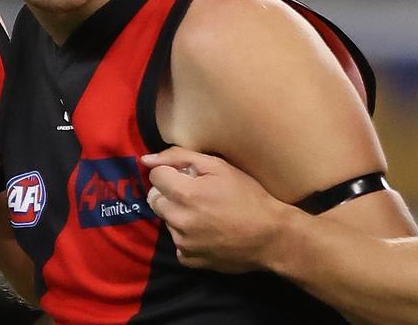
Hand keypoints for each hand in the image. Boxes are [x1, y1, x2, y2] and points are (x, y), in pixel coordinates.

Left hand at [143, 147, 293, 273]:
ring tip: (206, 214)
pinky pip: (178, 242)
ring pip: (166, 221)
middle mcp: (178, 220)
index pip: (155, 176)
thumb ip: (180, 157)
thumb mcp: (219, 167)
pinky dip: (187, 236)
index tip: (187, 176)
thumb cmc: (248, 196)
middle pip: (155, 200)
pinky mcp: (189, 259)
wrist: (271, 236)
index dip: (170, 172)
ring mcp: (182, 243)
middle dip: (170, 193)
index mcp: (185, 194)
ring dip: (178, 214)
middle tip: (195, 194)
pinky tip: (208, 231)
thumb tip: (146, 159)